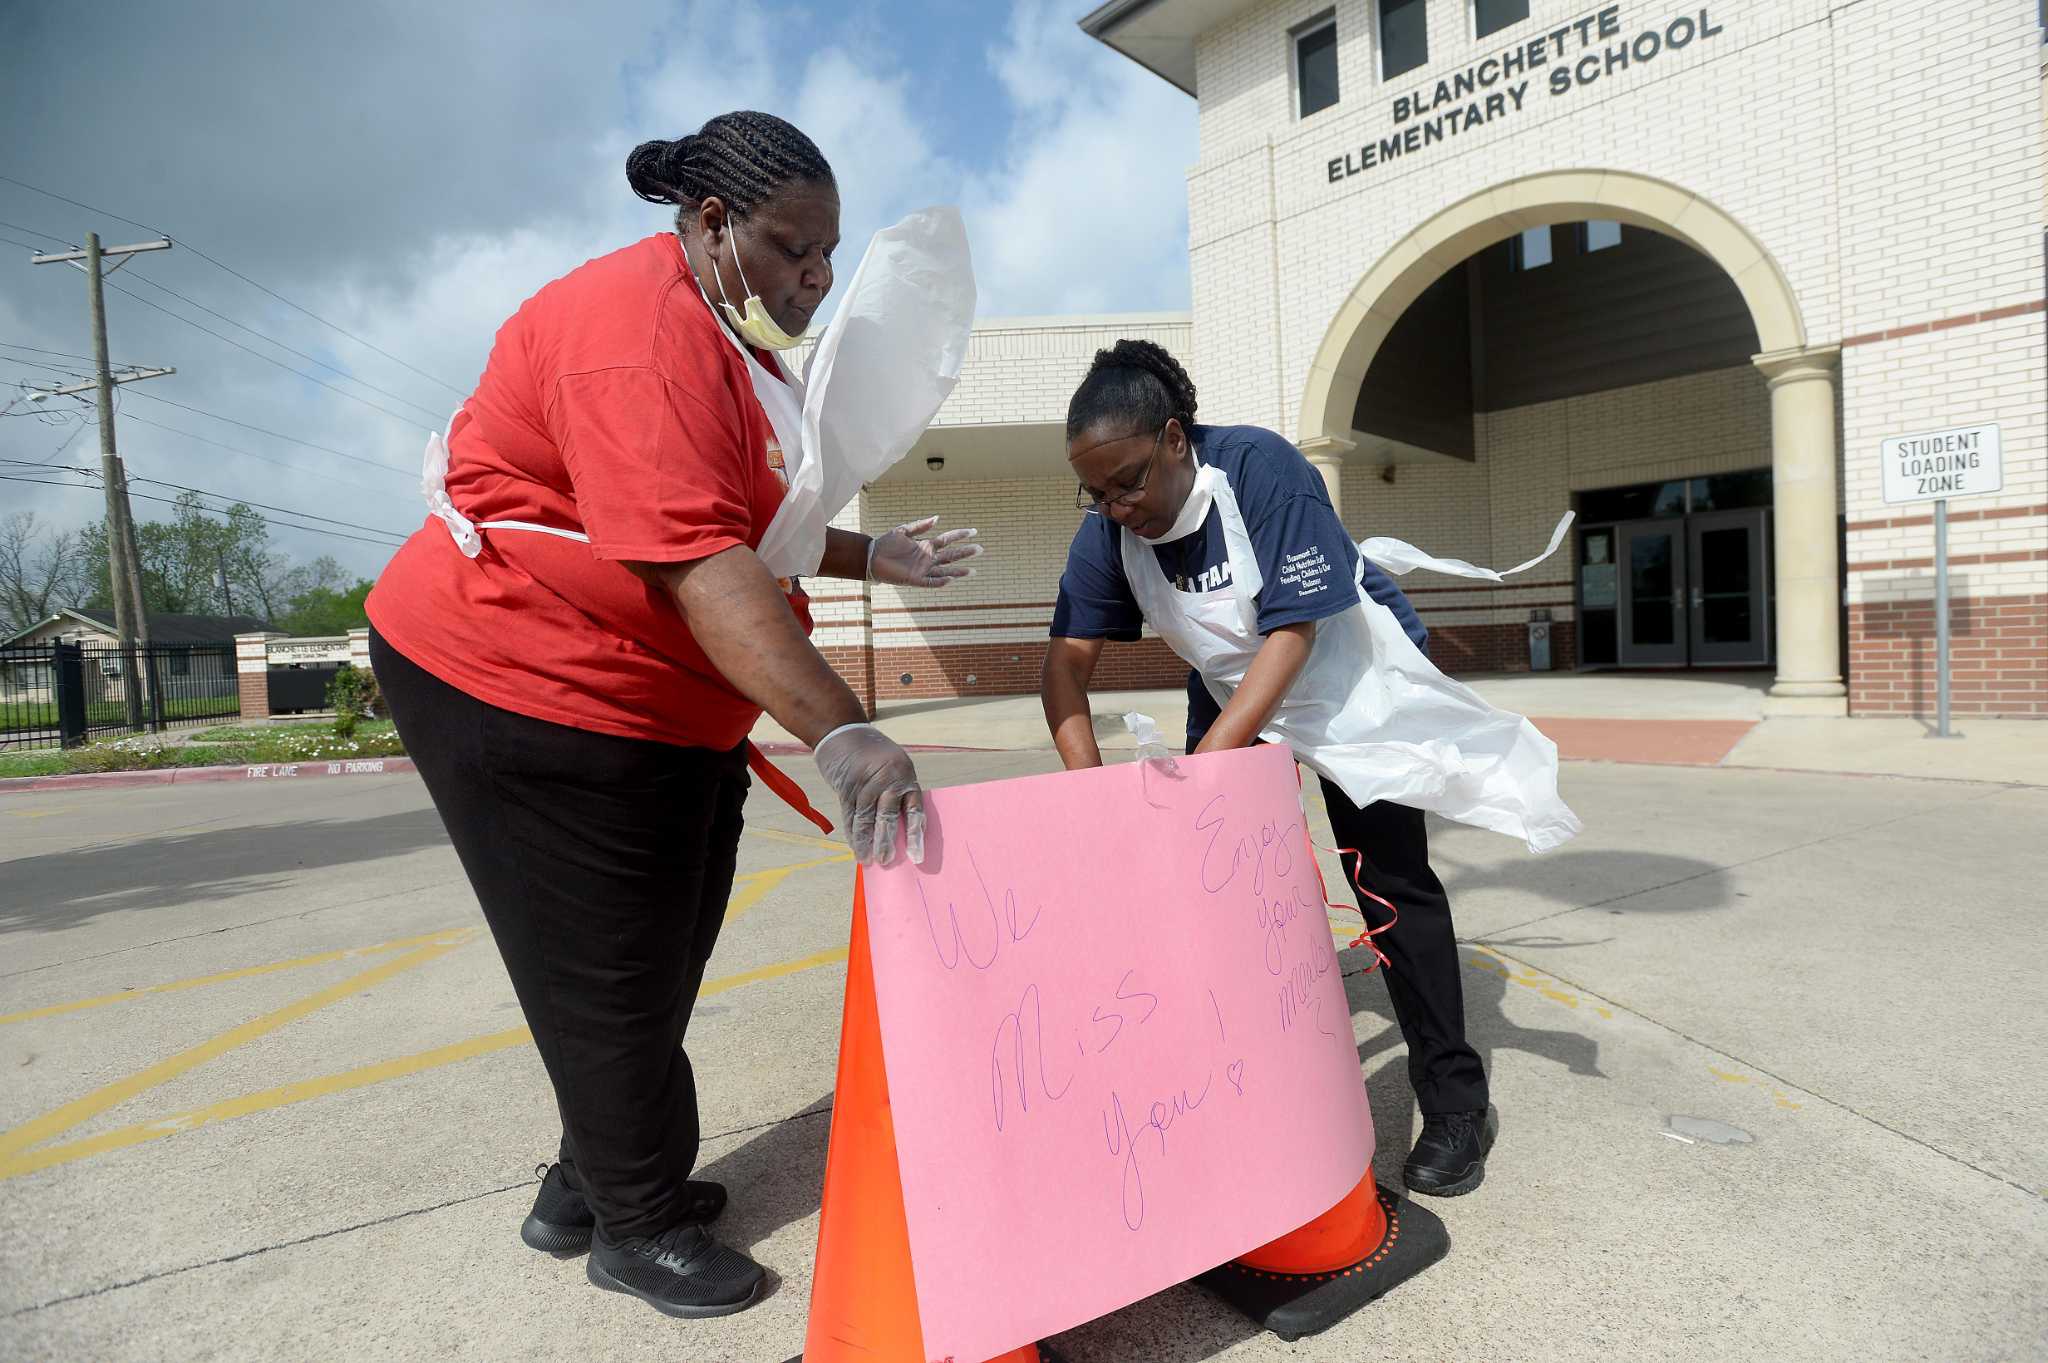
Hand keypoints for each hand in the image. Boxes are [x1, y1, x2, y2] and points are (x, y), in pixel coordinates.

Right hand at [811, 722, 925, 864]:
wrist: (842, 732)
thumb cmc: (871, 754)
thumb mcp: (892, 766)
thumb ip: (897, 793)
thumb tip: (899, 831)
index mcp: (905, 774)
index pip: (914, 809)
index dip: (915, 835)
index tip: (916, 856)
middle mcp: (888, 778)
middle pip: (888, 816)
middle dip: (886, 841)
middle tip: (886, 860)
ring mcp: (865, 782)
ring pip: (866, 818)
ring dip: (866, 841)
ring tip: (868, 859)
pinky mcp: (846, 786)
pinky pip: (850, 815)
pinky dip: (852, 832)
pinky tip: (855, 845)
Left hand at [867, 515, 981, 587]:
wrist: (870, 557)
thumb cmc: (885, 544)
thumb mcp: (903, 531)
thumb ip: (920, 525)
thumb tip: (938, 518)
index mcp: (926, 546)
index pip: (947, 540)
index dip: (960, 536)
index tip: (973, 531)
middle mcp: (927, 558)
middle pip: (951, 555)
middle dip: (965, 553)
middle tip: (981, 549)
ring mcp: (923, 570)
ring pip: (945, 570)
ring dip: (959, 571)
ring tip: (973, 570)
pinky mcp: (915, 580)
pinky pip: (931, 583)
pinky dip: (941, 582)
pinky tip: (951, 579)